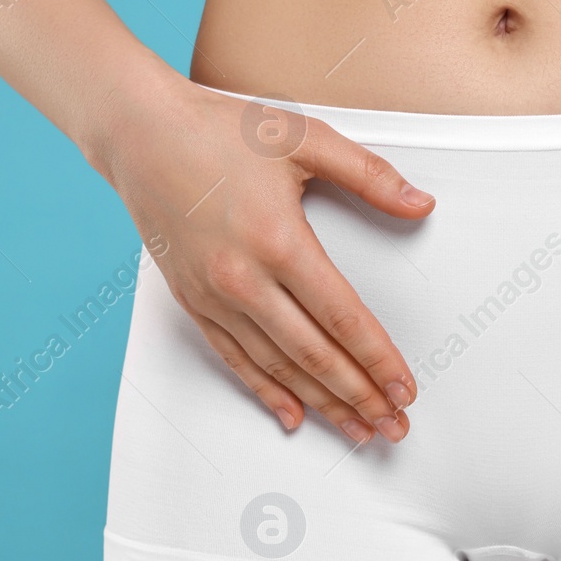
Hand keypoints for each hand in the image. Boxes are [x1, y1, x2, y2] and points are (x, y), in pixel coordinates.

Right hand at [92, 75, 434, 444]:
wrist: (140, 133)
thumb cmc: (221, 131)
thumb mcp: (304, 138)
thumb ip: (369, 174)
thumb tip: (421, 204)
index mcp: (279, 240)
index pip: (343, 317)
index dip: (378, 359)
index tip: (404, 388)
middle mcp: (244, 278)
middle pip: (314, 354)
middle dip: (360, 396)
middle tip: (394, 426)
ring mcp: (214, 296)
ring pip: (277, 366)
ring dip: (322, 403)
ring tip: (358, 429)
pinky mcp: (193, 302)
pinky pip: (236, 359)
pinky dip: (267, 391)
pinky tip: (293, 415)